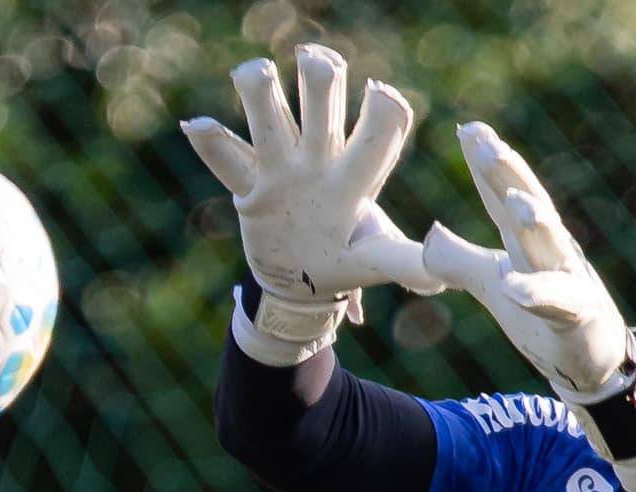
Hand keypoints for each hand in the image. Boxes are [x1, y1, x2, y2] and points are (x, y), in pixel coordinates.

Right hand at [182, 45, 442, 361]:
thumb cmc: (345, 260)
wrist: (302, 283)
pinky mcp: (250, 188)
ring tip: (254, 73)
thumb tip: (440, 280)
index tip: (381, 95)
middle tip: (317, 63)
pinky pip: (228, 162)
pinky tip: (195, 123)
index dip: (383, 112)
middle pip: (322, 107)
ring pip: (272, 121)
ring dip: (263, 94)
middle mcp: (320, 160)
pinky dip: (211, 143)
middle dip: (321, 81)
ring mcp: (282, 169)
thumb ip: (404, 263)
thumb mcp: (374, 261)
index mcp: (356, 175)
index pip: (378, 133)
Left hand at [421, 123, 635, 399]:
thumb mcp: (492, 284)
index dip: (485, 164)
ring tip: (513, 199)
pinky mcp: (578, 316)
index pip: (502, 196)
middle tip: (484, 140)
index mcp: (528, 241)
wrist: (591, 364)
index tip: (467, 128)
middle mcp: (551, 250)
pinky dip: (535, 294)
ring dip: (534, 220)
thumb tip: (430, 232)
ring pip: (550, 245)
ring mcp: (569, 280)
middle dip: (507, 172)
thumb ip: (458, 259)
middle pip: (527, 204)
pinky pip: (557, 303)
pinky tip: (512, 288)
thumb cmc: (544, 317)